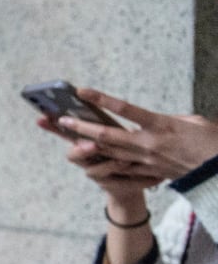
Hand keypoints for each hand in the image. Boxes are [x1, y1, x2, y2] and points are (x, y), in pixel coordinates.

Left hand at [55, 88, 217, 183]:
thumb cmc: (210, 142)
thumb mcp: (192, 121)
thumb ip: (167, 117)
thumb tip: (153, 119)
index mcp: (161, 125)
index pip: (126, 110)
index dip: (103, 99)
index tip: (82, 91)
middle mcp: (149, 143)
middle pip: (108, 135)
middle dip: (82, 127)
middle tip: (61, 119)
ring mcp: (146, 160)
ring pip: (109, 152)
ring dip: (85, 143)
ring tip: (67, 135)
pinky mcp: (147, 172)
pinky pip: (120, 167)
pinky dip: (102, 161)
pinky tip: (86, 157)